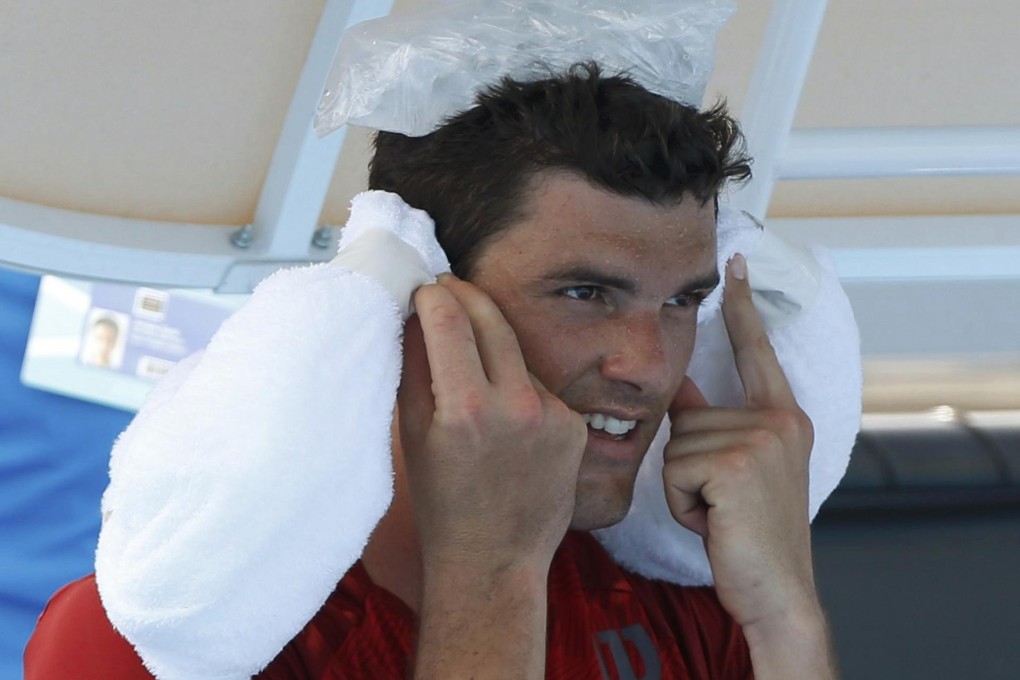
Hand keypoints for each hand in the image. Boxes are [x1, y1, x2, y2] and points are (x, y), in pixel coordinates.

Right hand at [397, 275, 587, 575]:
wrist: (494, 561)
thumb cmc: (442, 503)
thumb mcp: (414, 434)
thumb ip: (413, 367)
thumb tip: (415, 314)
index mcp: (465, 409)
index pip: (450, 319)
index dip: (433, 294)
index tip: (424, 289)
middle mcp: (516, 406)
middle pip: (491, 319)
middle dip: (465, 295)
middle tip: (447, 287)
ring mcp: (552, 415)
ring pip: (515, 353)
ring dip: (491, 346)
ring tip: (468, 368)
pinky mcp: (574, 426)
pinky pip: (539, 385)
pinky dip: (517, 386)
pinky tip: (504, 417)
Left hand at [663, 254, 818, 632]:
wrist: (775, 591)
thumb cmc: (749, 534)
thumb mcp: (739, 471)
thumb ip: (716, 426)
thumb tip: (680, 388)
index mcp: (784, 418)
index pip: (757, 352)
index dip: (744, 306)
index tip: (733, 260)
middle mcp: (779, 421)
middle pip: (688, 416)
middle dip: (689, 466)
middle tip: (722, 504)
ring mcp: (762, 440)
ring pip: (676, 445)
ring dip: (685, 489)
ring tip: (719, 514)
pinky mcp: (738, 463)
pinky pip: (675, 471)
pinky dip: (682, 505)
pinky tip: (714, 523)